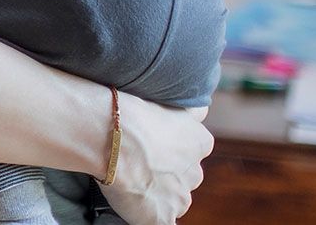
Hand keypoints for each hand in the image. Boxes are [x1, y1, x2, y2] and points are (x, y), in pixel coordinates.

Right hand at [100, 95, 211, 224]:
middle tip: (138, 161)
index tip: (152, 144)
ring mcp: (179, 199)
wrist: (112, 137)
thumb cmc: (134, 115)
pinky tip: (139, 208)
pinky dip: (151, 217)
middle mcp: (195, 173)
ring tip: (130, 181)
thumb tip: (203, 110)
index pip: (194, 150)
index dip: (171, 149)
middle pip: (184, 177)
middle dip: (166, 173)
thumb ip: (191, 111)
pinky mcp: (162, 218)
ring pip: (173, 200)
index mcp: (200, 142)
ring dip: (158, 195)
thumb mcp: (171, 103)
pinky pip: (161, 222)